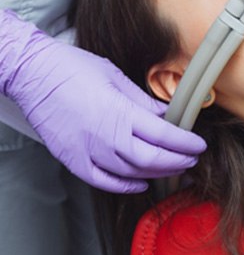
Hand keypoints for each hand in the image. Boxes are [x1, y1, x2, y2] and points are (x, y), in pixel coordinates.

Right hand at [0, 10, 205, 193]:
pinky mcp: (73, 160)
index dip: (185, 142)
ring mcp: (88, 152)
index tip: (199, 144)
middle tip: (193, 158)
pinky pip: (104, 181)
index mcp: (120, 112)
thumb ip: (142, 100)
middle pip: (152, 159)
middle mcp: (106, 137)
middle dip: (178, 161)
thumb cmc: (73, 69)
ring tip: (174, 168)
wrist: (34, 74)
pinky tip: (141, 182)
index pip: (163, 134)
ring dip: (158, 173)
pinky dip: (125, 185)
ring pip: (131, 172)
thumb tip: (165, 112)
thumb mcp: (115, 77)